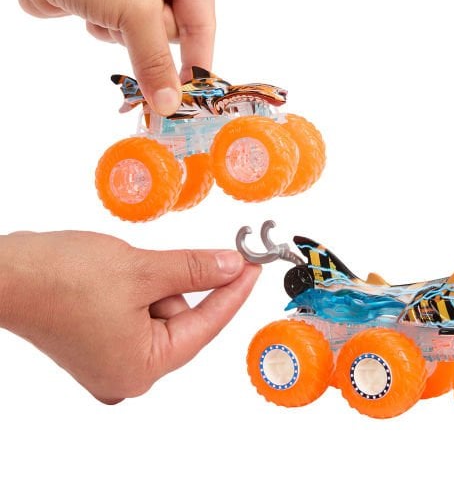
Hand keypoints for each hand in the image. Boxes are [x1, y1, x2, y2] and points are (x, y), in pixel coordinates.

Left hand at [0, 0, 214, 114]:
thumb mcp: (136, 14)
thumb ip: (157, 64)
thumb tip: (170, 105)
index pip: (204, 20)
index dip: (198, 58)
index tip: (193, 93)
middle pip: (176, 30)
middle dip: (151, 38)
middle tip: (134, 37)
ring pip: (150, 35)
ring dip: (127, 36)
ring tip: (106, 13)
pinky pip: (128, 31)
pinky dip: (111, 31)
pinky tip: (93, 12)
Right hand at [0, 230, 258, 403]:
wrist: (4, 273)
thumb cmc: (60, 278)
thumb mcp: (142, 270)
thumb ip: (195, 269)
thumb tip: (231, 266)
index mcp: (141, 366)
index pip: (205, 325)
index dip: (233, 293)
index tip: (254, 269)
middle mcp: (127, 373)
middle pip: (181, 320)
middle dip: (183, 284)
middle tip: (186, 256)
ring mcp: (110, 360)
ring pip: (160, 312)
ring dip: (157, 283)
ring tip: (126, 267)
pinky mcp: (98, 343)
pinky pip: (139, 313)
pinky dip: (142, 289)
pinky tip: (120, 275)